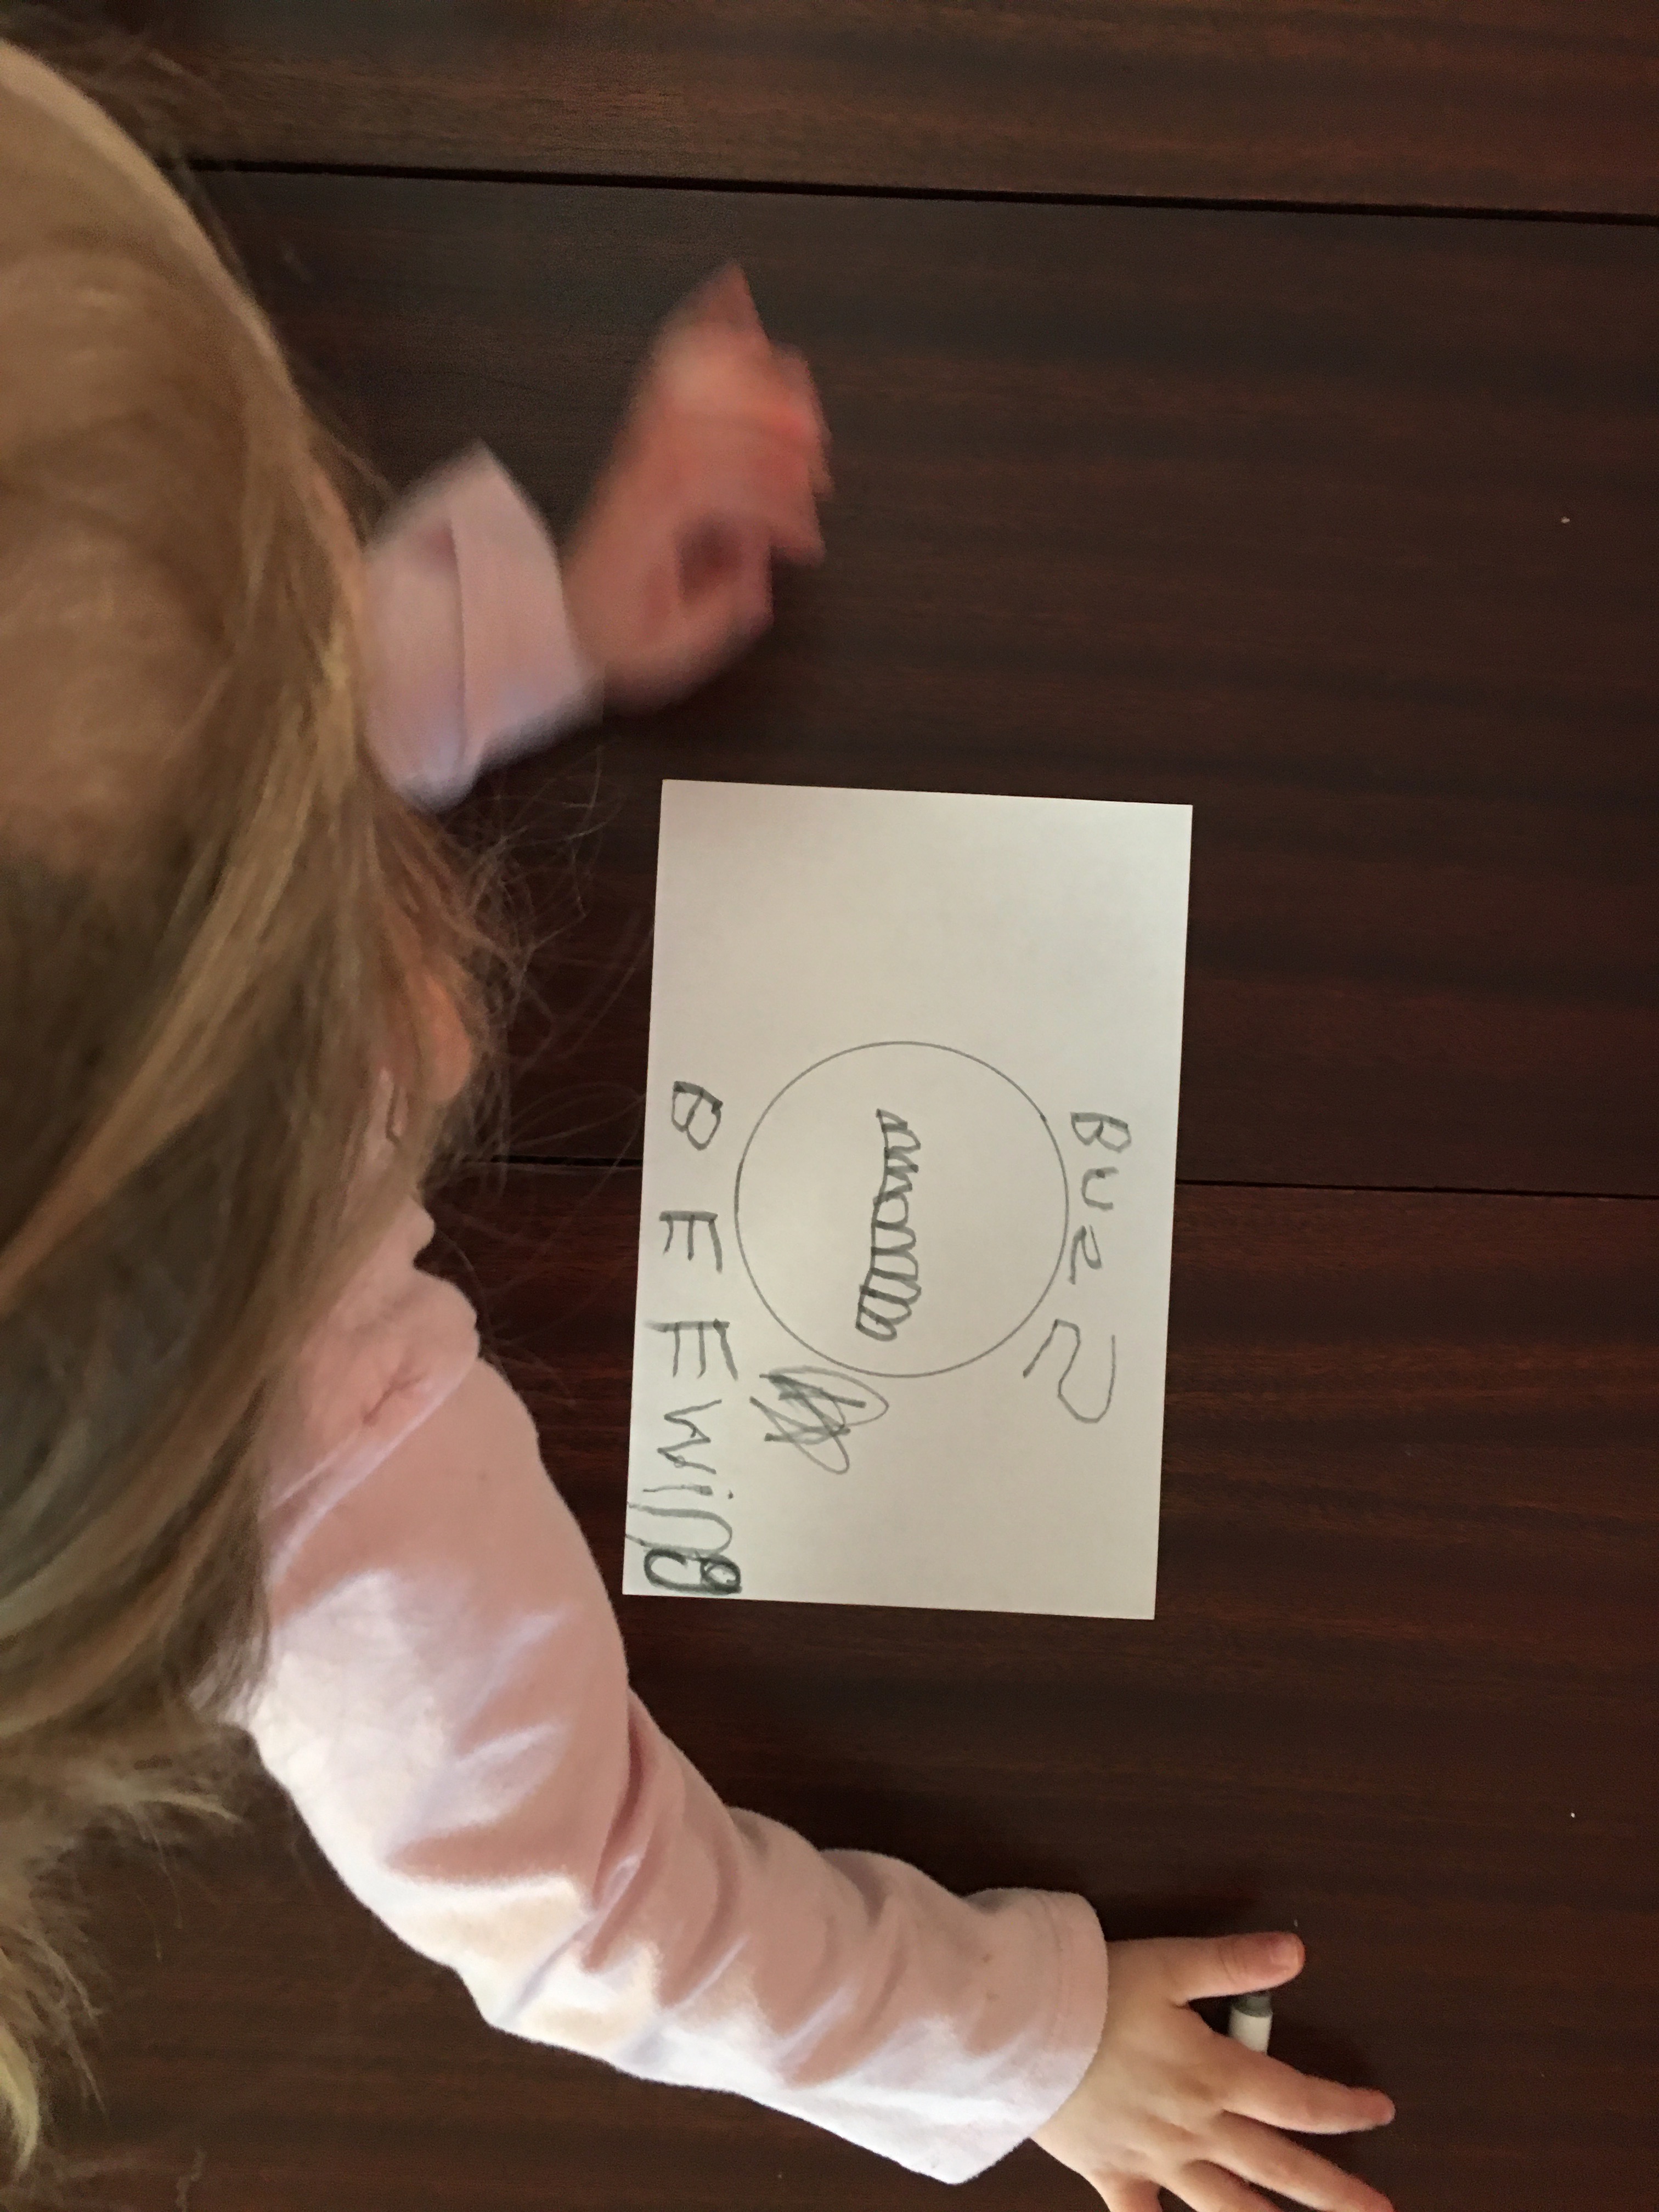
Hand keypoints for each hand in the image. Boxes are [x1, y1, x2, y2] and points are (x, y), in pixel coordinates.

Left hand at [561, 264, 829, 710]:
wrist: (556, 620)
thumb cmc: (618, 634)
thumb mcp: (670, 650)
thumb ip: (720, 611)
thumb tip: (759, 573)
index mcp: (638, 524)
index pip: (704, 481)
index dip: (767, 495)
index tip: (806, 539)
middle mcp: (634, 470)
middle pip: (702, 418)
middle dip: (771, 429)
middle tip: (819, 459)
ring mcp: (637, 447)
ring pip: (692, 386)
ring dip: (757, 382)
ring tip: (805, 398)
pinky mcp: (646, 438)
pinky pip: (672, 368)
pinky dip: (705, 329)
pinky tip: (732, 290)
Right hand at [1032, 1933, 1395, 2211]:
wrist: (1019, 2030)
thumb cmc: (1092, 1992)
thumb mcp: (1168, 1963)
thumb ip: (1234, 1963)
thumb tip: (1296, 1954)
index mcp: (1214, 2074)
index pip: (1298, 2100)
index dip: (1344, 2109)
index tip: (1379, 2112)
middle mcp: (1196, 2128)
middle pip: (1279, 2167)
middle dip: (1335, 2193)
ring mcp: (1155, 2160)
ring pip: (1228, 2208)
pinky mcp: (1112, 2175)